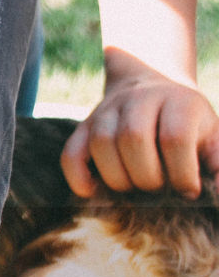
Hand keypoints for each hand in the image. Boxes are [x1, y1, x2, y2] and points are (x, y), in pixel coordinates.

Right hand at [61, 72, 218, 198]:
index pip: (174, 137)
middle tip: (158, 189)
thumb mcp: (212, 133)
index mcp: (179, 100)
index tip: (188, 190)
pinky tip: (94, 192)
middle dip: (147, 176)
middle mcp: (140, 99)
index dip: (182, 172)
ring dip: (117, 178)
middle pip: (133, 139)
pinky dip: (78, 177)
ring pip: (101, 144)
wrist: (152, 84)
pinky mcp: (84, 126)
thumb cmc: (187, 121)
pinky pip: (71, 153)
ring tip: (132, 188)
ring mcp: (107, 110)